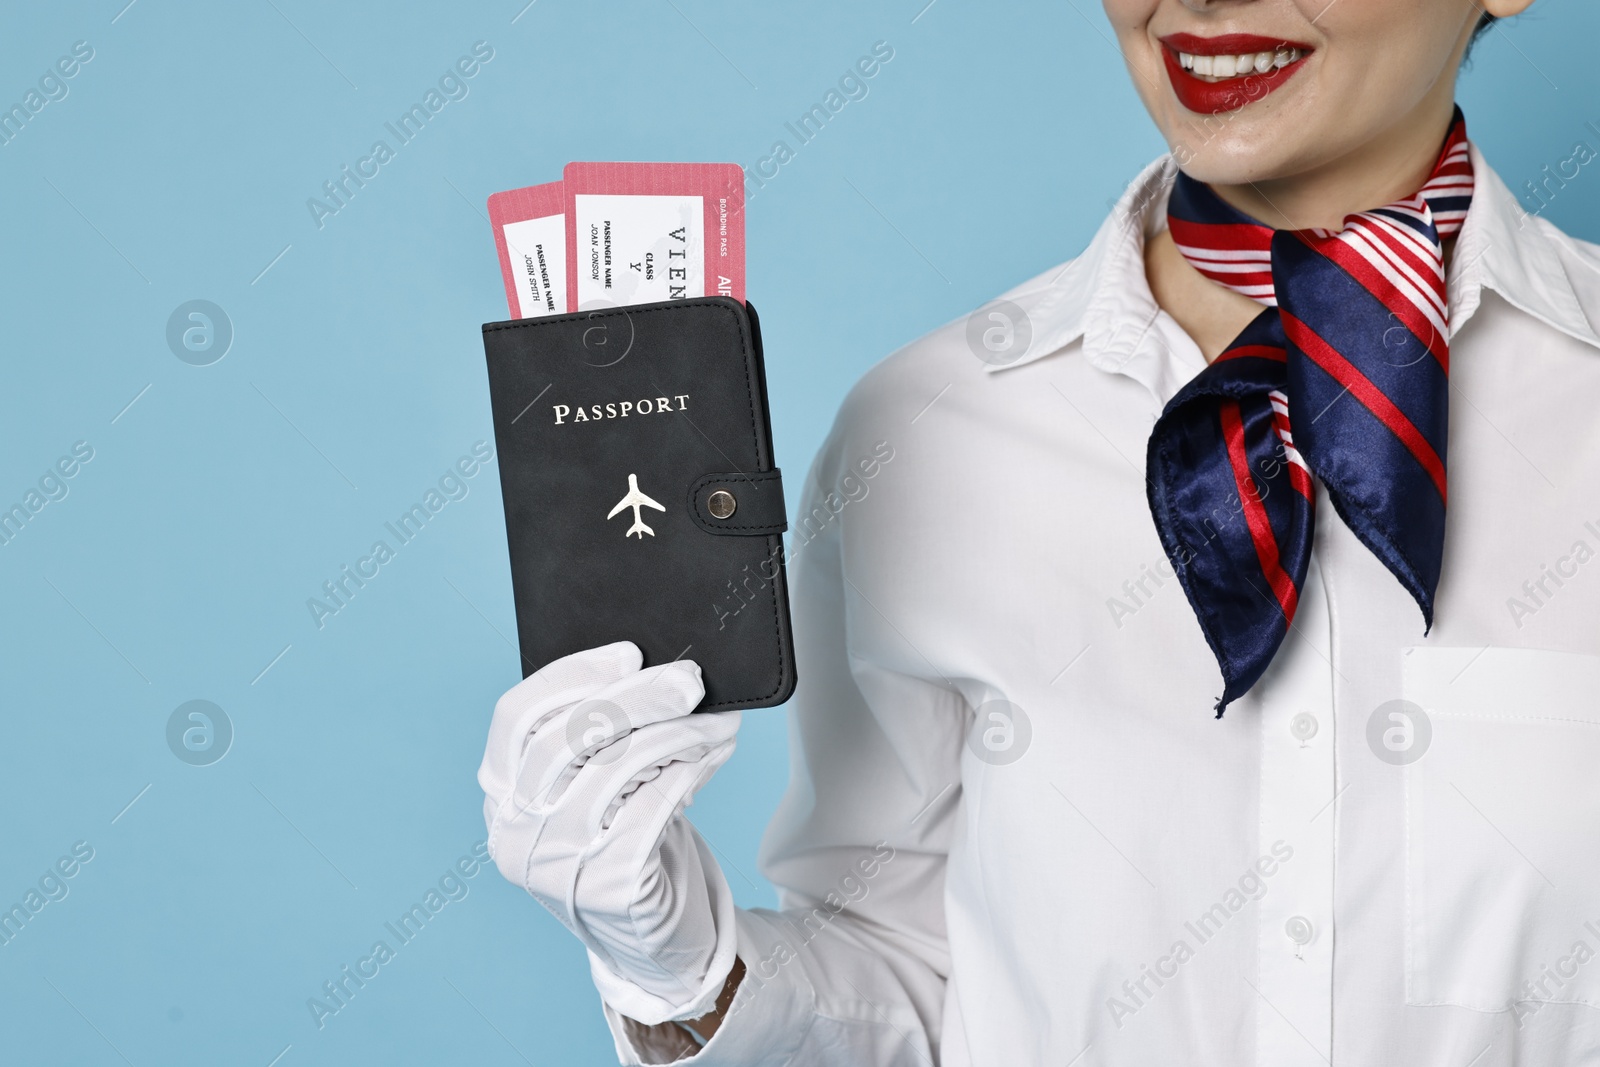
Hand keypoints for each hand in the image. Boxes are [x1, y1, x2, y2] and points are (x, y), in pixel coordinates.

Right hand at [478, 642, 741, 1023]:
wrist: (649, 941)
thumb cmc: (622, 845)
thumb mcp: (593, 791)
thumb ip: (598, 740)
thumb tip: (655, 671)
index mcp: (501, 795)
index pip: (517, 716)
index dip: (572, 675)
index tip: (627, 654)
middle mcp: (516, 829)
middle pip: (570, 736)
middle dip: (637, 697)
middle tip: (690, 679)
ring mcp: (556, 861)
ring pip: (617, 767)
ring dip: (676, 732)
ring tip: (714, 721)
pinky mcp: (608, 883)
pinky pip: (653, 804)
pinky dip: (687, 771)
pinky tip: (710, 756)